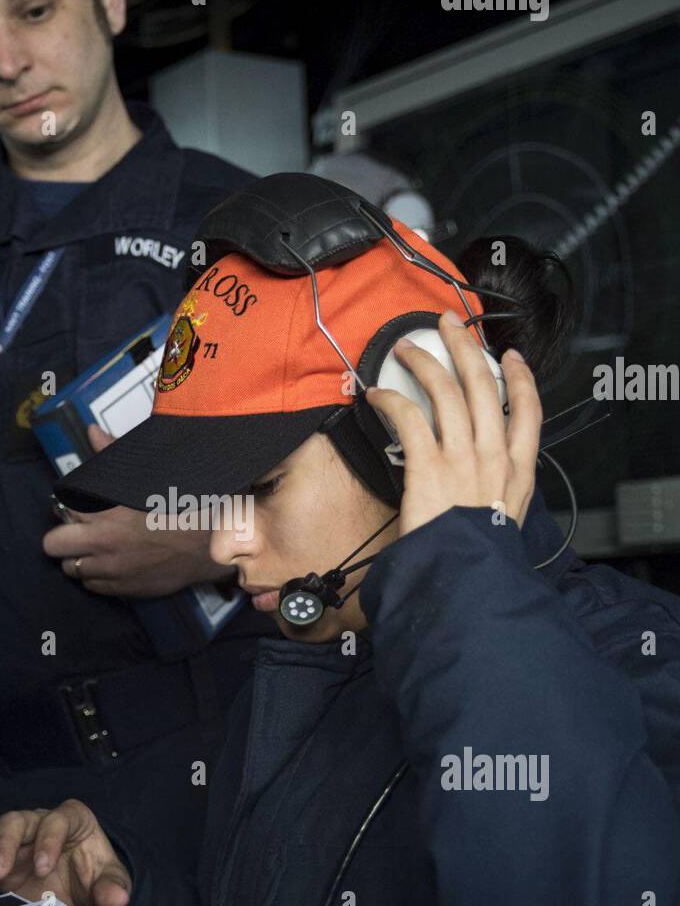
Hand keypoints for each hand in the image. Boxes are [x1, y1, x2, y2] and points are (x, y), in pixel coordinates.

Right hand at [0, 800, 131, 905]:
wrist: (78, 894)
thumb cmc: (94, 880)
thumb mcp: (108, 883)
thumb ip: (113, 887)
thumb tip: (117, 896)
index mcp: (71, 821)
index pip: (58, 820)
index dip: (49, 840)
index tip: (44, 868)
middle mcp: (38, 824)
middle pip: (17, 821)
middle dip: (6, 844)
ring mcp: (13, 841)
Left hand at [42, 423, 235, 596]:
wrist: (208, 545)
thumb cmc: (178, 506)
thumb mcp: (146, 476)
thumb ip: (112, 455)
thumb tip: (91, 431)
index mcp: (103, 511)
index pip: (60, 510)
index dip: (64, 508)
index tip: (75, 508)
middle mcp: (100, 542)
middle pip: (52, 545)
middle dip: (61, 538)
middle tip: (76, 532)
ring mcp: (109, 569)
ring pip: (70, 568)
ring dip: (78, 558)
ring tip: (95, 550)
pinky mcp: (121, 589)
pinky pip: (91, 586)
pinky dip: (96, 576)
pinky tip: (111, 565)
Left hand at [366, 311, 541, 538]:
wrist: (466, 580)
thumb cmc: (480, 558)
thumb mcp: (505, 522)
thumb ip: (497, 492)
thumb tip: (479, 479)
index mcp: (518, 471)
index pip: (528, 410)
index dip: (520, 377)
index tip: (508, 358)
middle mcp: (494, 456)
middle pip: (483, 385)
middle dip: (464, 348)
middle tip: (450, 326)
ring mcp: (462, 457)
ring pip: (446, 391)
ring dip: (424, 362)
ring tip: (405, 348)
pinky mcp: (429, 465)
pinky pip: (409, 416)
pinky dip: (391, 399)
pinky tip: (377, 394)